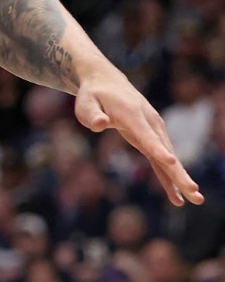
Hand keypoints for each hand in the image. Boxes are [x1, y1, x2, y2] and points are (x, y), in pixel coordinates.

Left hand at [74, 67, 203, 205]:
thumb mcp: (86, 103)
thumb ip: (92, 114)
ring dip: (181, 178)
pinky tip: (178, 195)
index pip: (146, 134)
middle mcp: (150, 122)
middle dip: (178, 172)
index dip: (157, 148)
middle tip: (193, 191)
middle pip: (165, 150)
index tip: (170, 161)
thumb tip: (100, 123)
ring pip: (169, 157)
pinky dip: (170, 176)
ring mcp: (155, 129)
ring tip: (195, 199)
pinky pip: (163, 159)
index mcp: (132, 114)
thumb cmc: (94, 95)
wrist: (108, 82)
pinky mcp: (155, 137)